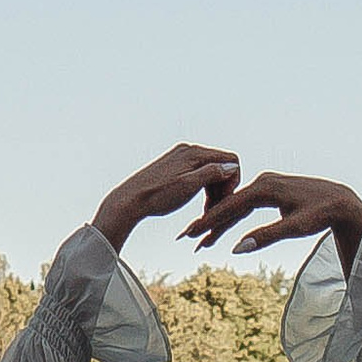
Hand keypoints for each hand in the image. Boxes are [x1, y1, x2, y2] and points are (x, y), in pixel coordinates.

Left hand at [91, 145, 242, 250]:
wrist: (129, 201)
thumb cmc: (156, 196)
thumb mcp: (189, 186)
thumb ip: (212, 173)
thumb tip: (231, 167)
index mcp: (193, 152)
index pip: (230, 160)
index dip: (232, 181)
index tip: (223, 200)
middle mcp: (188, 150)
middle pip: (221, 165)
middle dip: (222, 187)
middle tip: (214, 209)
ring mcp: (180, 158)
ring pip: (210, 171)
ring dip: (213, 190)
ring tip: (204, 210)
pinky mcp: (174, 167)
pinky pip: (198, 174)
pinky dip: (202, 188)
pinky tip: (195, 202)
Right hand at [186, 171, 361, 266]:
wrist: (341, 201)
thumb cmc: (321, 214)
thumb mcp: (295, 228)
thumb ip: (266, 237)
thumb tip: (237, 248)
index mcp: (265, 189)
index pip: (231, 207)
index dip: (210, 221)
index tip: (192, 234)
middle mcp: (263, 182)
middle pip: (229, 205)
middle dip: (208, 222)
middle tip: (188, 238)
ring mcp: (266, 184)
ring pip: (237, 205)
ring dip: (219, 221)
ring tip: (201, 238)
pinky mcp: (271, 190)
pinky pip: (246, 204)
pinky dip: (234, 216)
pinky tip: (223, 227)